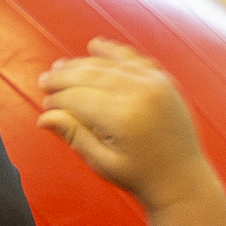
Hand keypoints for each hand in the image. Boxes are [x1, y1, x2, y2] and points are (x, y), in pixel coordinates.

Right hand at [38, 41, 209, 207]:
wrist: (182, 179)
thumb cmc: (140, 176)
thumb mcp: (102, 162)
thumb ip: (73, 135)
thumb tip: (44, 118)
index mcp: (123, 118)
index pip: (79, 98)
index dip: (58, 99)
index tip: (45, 104)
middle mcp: (141, 94)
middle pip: (91, 75)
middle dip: (64, 77)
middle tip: (44, 80)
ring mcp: (156, 84)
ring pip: (110, 64)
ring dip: (84, 63)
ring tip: (62, 66)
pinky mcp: (164, 81)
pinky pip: (134, 59)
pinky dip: (114, 52)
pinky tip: (96, 47)